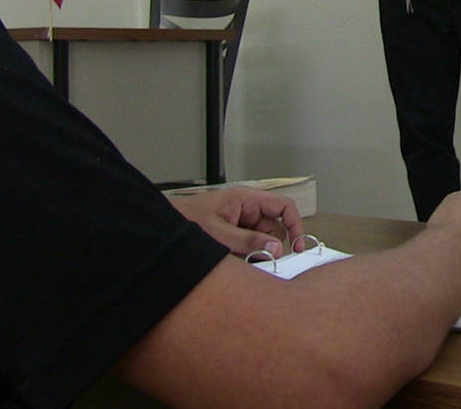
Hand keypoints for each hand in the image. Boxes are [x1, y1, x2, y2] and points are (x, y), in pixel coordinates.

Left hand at [167, 186, 304, 256]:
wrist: (161, 228)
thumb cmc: (185, 220)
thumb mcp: (219, 233)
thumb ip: (248, 241)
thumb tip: (275, 248)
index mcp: (246, 199)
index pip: (284, 206)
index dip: (295, 224)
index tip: (298, 245)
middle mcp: (246, 209)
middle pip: (275, 228)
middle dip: (270, 246)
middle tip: (259, 260)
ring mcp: (240, 222)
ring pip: (262, 241)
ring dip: (255, 253)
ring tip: (236, 257)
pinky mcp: (233, 235)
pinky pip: (250, 247)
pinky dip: (245, 256)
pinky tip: (231, 259)